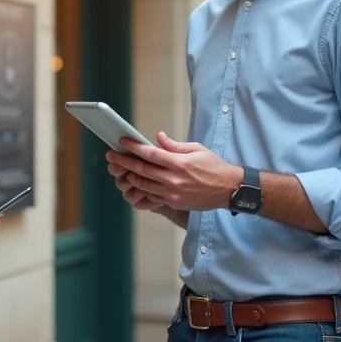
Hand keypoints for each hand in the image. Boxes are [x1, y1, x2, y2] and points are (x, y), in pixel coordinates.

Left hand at [105, 132, 241, 211]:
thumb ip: (174, 145)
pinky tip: (138, 182)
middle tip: (112, 156)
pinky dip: (144, 188)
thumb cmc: (214, 166)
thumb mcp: (196, 149)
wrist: (228, 189)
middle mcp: (174, 179)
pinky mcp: (174, 203)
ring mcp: (173, 193)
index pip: (150, 153)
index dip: (133, 147)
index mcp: (179, 163)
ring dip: (131, 176)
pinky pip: (153, 195)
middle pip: (141, 169)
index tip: (122, 142)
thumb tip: (158, 138)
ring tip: (123, 169)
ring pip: (143, 184)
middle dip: (123, 162)